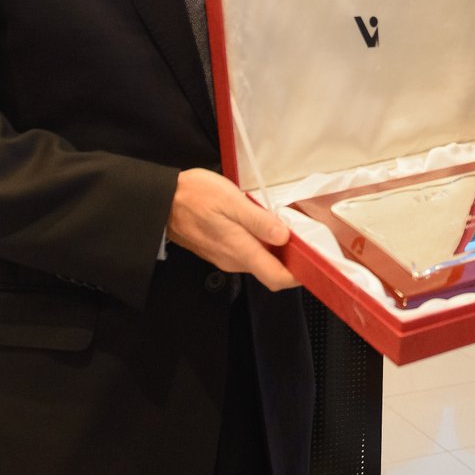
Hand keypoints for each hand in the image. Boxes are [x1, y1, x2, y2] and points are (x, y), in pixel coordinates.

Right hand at [166, 168, 298, 291]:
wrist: (161, 202)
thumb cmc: (194, 196)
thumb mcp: (230, 200)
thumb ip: (258, 220)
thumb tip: (284, 236)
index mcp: (240, 250)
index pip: (277, 278)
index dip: (299, 274)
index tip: (314, 259)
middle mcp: (235, 261)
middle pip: (271, 271)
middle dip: (290, 259)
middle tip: (303, 235)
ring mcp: (226, 258)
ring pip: (260, 262)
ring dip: (275, 250)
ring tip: (283, 225)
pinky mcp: (220, 251)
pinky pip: (247, 254)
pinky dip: (260, 245)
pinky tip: (261, 225)